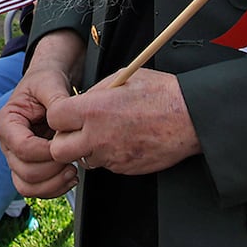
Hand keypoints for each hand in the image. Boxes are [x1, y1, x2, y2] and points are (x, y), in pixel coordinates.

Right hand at [0, 34, 83, 197]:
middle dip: (53, 170)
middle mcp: (8, 144)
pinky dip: (54, 189)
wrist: (48, 87)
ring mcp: (16, 158)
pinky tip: (70, 178)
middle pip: (24, 171)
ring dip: (53, 184)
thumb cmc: (45, 83)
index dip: (46, 152)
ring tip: (72, 172)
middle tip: (74, 159)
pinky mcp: (29, 167)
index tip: (66, 144)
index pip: (22, 148)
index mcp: (7, 123)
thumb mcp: (50, 83)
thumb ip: (56, 100)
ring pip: (26, 186)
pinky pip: (35, 189)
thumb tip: (64, 120)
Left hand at [45, 68, 199, 175]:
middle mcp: (98, 137)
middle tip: (76, 130)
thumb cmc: (161, 94)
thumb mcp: (122, 78)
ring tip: (105, 133)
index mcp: (93, 110)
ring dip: (87, 149)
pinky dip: (108, 156)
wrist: (192, 118)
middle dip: (64, 140)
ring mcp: (111, 156)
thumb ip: (95, 93)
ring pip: (83, 159)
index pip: (54, 119)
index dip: (58, 116)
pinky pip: (106, 165)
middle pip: (60, 150)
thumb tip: (80, 102)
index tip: (67, 113)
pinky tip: (123, 141)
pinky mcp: (125, 169)